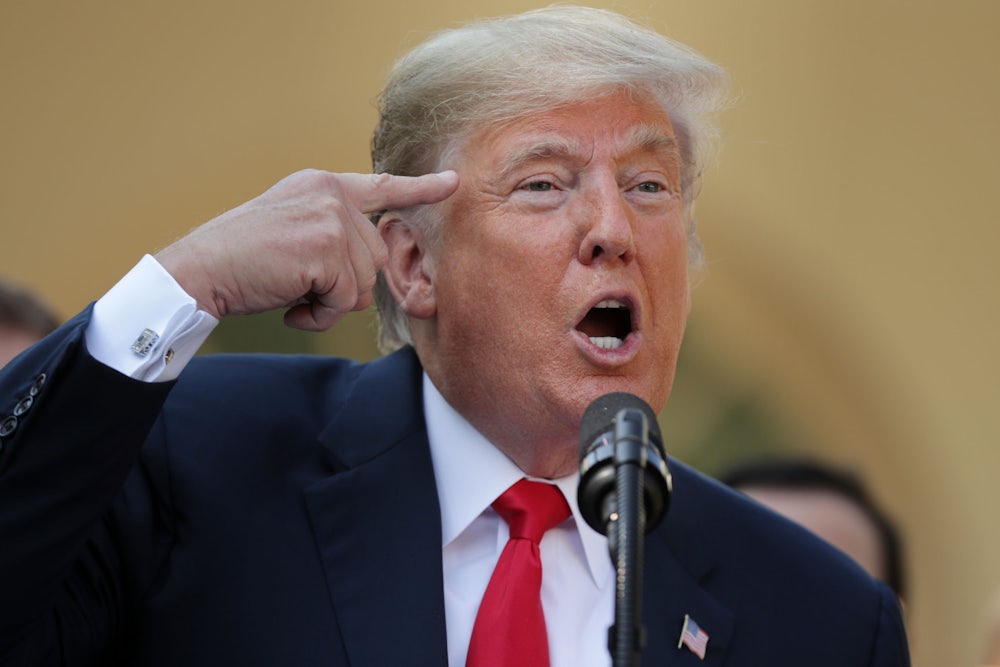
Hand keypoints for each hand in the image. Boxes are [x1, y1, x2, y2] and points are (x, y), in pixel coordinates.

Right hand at [154, 169, 457, 330]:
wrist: (198, 272)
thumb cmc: (240, 261)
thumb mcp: (291, 230)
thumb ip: (330, 232)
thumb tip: (367, 266)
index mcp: (322, 185)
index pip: (381, 187)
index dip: (420, 189)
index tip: (454, 183)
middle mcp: (331, 194)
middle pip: (375, 258)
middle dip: (345, 286)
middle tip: (301, 289)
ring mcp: (331, 217)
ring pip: (364, 283)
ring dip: (330, 303)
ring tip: (291, 294)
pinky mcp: (326, 247)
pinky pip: (346, 300)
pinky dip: (321, 315)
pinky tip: (289, 307)